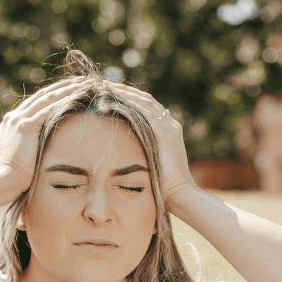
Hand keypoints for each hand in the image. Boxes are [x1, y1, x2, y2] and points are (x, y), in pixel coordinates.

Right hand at [0, 77, 90, 193]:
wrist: (2, 181)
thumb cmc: (13, 177)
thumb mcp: (20, 157)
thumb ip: (29, 147)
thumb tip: (42, 151)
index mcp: (12, 122)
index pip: (36, 102)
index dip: (53, 94)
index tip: (69, 90)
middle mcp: (14, 117)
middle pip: (42, 95)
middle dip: (62, 86)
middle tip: (80, 80)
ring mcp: (19, 120)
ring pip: (47, 98)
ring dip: (66, 90)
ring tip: (83, 84)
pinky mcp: (26, 126)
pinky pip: (49, 109)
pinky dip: (63, 101)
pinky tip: (77, 97)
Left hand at [108, 83, 195, 207]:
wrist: (179, 197)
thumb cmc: (162, 188)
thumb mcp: (149, 165)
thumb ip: (141, 154)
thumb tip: (123, 155)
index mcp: (167, 131)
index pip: (146, 106)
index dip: (128, 97)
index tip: (108, 92)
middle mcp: (170, 125)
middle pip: (145, 99)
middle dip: (123, 91)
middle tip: (102, 85)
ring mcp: (170, 129)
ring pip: (144, 102)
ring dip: (123, 93)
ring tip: (104, 88)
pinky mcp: (166, 135)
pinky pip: (145, 113)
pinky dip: (129, 105)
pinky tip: (112, 101)